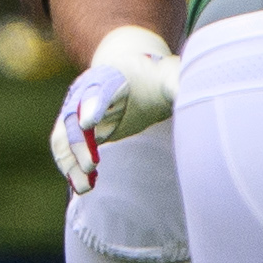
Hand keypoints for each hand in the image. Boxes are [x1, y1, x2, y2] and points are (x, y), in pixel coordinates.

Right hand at [47, 25, 180, 193]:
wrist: (132, 77)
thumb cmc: (151, 80)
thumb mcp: (167, 78)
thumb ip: (177, 83)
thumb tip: (198, 89)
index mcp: (110, 76)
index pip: (98, 89)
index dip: (92, 105)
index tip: (90, 124)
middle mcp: (85, 91)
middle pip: (73, 114)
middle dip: (78, 140)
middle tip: (92, 165)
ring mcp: (75, 111)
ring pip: (64, 134)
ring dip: (70, 160)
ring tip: (86, 186)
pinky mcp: (76, 129)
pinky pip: (64, 148)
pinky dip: (68, 166)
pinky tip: (81, 187)